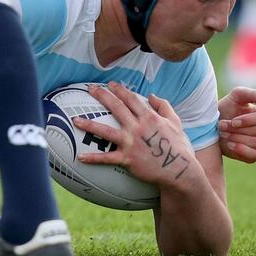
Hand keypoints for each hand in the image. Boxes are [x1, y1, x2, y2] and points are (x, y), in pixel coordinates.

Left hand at [73, 82, 201, 187]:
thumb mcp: (176, 123)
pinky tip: (79, 157)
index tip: (110, 84)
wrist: (180, 171)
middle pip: (116, 108)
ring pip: (106, 131)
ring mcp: (131, 143)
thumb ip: (164, 106)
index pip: (132, 99)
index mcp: (150, 117)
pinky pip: (107, 158)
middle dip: (102, 96)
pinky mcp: (128, 159)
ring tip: (75, 120)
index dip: (120, 90)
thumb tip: (151, 95)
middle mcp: (138, 127)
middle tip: (90, 88)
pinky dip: (93, 158)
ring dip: (89, 125)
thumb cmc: (179, 147)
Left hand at [217, 87, 255, 162]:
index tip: (233, 121)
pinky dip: (241, 150)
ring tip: (224, 133)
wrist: (211, 125)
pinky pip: (254, 156)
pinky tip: (229, 144)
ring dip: (238, 138)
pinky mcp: (252, 156)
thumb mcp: (235, 96)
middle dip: (239, 129)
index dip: (249, 120)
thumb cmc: (226, 108)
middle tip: (221, 126)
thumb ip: (250, 94)